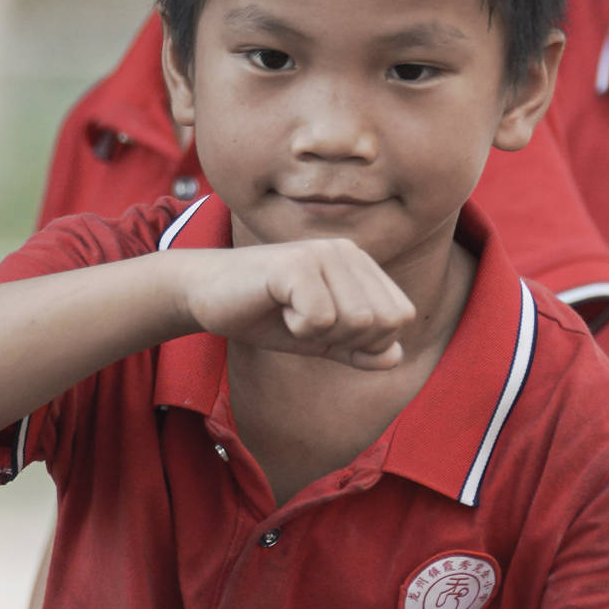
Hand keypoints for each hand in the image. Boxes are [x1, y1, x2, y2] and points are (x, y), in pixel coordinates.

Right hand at [178, 237, 417, 368]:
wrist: (207, 295)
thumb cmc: (267, 315)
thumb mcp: (322, 339)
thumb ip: (360, 349)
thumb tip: (395, 357)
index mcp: (360, 265)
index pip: (400, 317)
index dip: (369, 341)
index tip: (327, 329)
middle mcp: (347, 251)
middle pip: (383, 322)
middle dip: (345, 339)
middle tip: (306, 322)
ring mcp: (323, 253)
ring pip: (356, 321)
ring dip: (319, 333)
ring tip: (291, 312)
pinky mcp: (296, 263)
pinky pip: (321, 319)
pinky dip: (298, 328)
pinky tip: (278, 307)